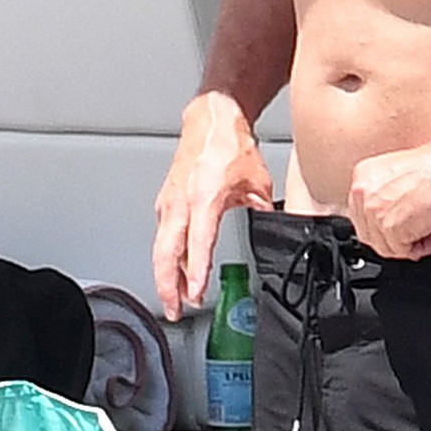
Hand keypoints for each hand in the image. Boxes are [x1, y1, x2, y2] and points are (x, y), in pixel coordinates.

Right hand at [152, 95, 274, 317]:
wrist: (210, 120)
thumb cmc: (229, 145)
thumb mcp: (257, 183)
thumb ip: (260, 210)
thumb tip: (269, 227)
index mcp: (204, 198)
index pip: (198, 243)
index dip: (196, 272)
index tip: (197, 294)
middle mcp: (181, 203)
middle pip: (166, 254)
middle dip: (169, 286)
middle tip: (177, 310)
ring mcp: (169, 203)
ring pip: (161, 248)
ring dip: (167, 276)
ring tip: (176, 299)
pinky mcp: (166, 203)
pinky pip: (163, 237)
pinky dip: (167, 258)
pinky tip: (175, 271)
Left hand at [345, 142, 430, 261]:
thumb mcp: (398, 178)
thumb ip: (385, 197)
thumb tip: (390, 218)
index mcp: (363, 177)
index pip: (363, 217)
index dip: (385, 228)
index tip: (403, 228)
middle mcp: (362, 193)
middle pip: (370, 235)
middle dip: (396, 240)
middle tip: (419, 235)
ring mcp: (373, 211)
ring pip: (384, 246)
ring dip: (409, 245)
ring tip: (430, 234)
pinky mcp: (389, 226)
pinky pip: (400, 250)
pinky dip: (419, 249)